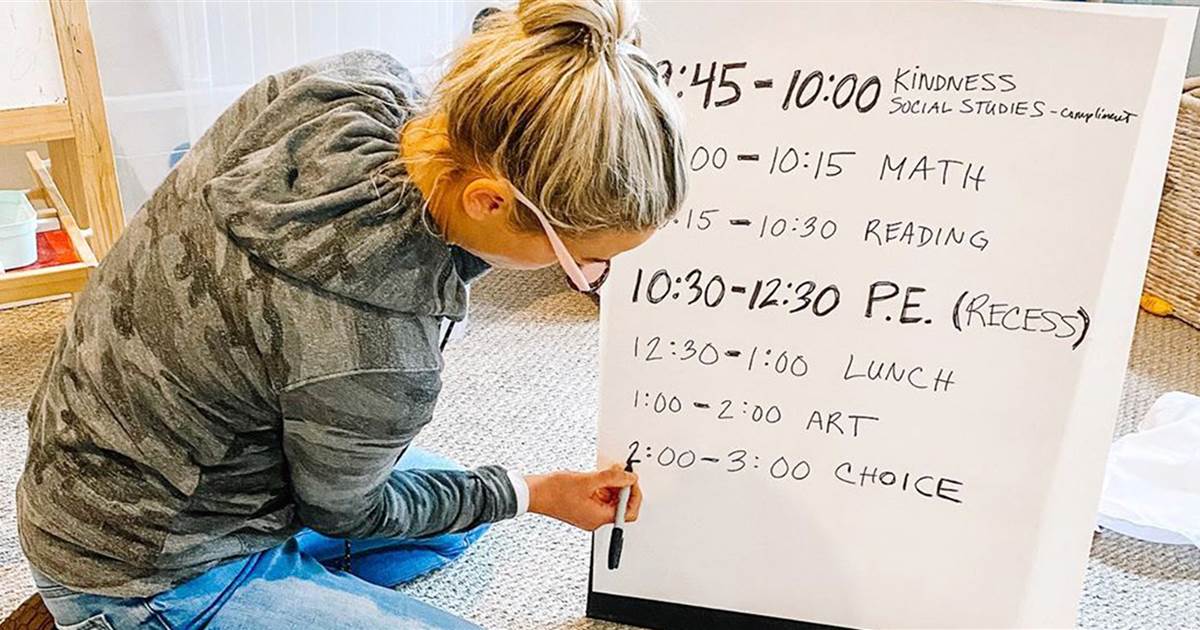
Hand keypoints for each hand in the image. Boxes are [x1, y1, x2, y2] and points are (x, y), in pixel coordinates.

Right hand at [525, 465, 641, 530]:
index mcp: (598, 518)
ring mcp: (588, 514)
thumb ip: (612, 478)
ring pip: (609, 500)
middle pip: (620, 506)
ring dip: (611, 485)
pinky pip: (598, 497)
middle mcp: (594, 519)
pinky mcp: (582, 507)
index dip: (634, 495)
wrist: (533, 493)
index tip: (631, 480)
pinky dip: (601, 486)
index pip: (628, 512)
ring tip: (605, 473)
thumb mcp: (588, 480)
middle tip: (619, 473)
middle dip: (622, 488)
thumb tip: (629, 477)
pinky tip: (596, 477)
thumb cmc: (553, 492)